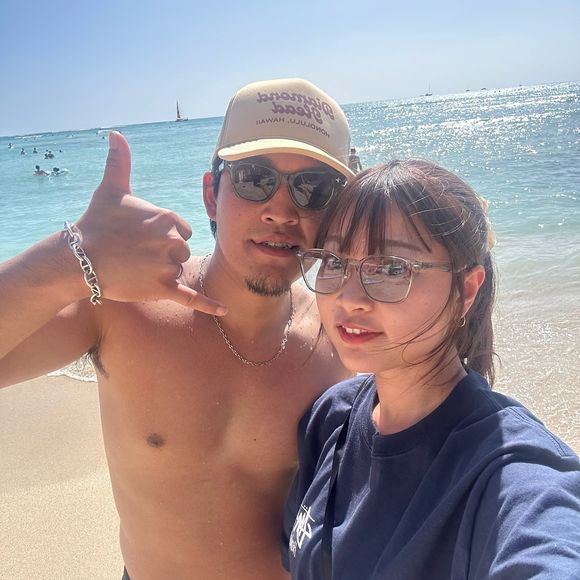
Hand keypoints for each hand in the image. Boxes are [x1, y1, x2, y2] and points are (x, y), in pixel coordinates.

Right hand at [75, 131, 225, 314]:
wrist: (79, 257)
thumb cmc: (96, 222)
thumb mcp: (111, 189)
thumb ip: (120, 162)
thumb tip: (115, 133)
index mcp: (168, 218)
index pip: (183, 231)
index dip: (164, 237)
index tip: (142, 238)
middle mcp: (173, 240)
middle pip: (183, 251)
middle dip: (164, 254)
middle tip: (137, 254)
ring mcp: (168, 265)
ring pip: (178, 270)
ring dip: (163, 272)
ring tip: (137, 268)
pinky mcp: (162, 288)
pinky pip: (191, 297)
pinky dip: (208, 305)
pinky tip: (225, 311)